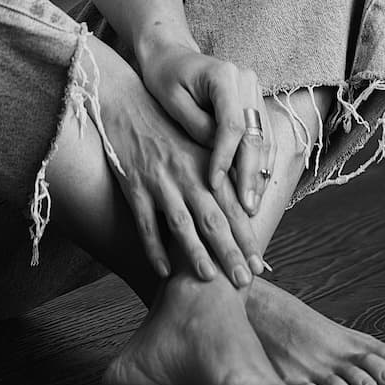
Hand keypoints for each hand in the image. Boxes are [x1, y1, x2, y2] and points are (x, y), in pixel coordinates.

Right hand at [88, 38, 264, 285]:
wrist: (125, 104)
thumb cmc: (166, 127)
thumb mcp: (196, 143)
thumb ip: (219, 172)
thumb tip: (246, 205)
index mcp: (204, 164)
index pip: (232, 205)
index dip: (246, 235)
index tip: (259, 263)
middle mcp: (185, 174)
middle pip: (212, 218)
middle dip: (229, 251)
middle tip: (243, 280)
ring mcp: (158, 181)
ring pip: (180, 222)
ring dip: (195, 252)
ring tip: (209, 277)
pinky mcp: (133, 185)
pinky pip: (145, 222)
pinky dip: (154, 247)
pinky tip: (163, 271)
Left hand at [140, 43, 277, 215]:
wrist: (170, 55)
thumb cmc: (165, 76)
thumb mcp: (171, 100)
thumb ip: (196, 126)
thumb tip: (220, 157)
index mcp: (224, 75)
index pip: (232, 124)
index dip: (226, 158)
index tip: (215, 184)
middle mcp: (246, 81)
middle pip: (255, 134)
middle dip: (250, 174)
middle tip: (246, 208)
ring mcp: (255, 91)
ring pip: (265, 139)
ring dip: (260, 174)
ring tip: (252, 206)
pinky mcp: (255, 104)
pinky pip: (264, 138)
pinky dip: (261, 164)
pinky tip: (256, 189)